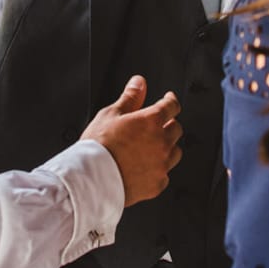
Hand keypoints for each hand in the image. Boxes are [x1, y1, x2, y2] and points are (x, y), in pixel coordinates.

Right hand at [80, 76, 181, 205]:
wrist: (92, 179)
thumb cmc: (98, 147)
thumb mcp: (111, 114)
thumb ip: (130, 97)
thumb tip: (139, 82)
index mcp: (151, 122)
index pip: (171, 106)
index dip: (170, 100)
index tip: (168, 99)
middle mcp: (161, 143)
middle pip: (176, 129)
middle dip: (168, 124)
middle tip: (156, 125)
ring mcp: (161, 165)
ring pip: (175, 153)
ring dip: (167, 147)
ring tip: (151, 148)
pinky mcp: (157, 185)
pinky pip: (164, 174)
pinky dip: (158, 170)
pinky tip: (145, 168)